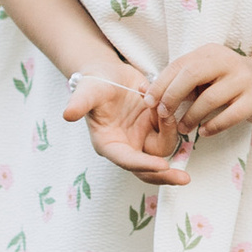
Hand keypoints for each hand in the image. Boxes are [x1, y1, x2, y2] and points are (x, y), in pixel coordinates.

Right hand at [63, 65, 195, 181]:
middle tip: (184, 179)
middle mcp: (126, 146)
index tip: (162, 166)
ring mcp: (142, 137)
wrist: (109, 71)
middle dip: (165, 175)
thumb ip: (79, 104)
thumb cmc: (94, 83)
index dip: (144, 165)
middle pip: (148, 169)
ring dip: (170, 133)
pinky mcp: (154, 127)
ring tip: (165, 109)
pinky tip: (169, 105)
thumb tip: (67, 114)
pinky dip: (173, 122)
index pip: (127, 160)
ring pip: (163, 150)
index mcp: (108, 144)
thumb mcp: (86, 91)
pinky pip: (170, 132)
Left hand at [134, 43, 251, 151]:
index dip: (161, 84)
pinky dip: (213, 126)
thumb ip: (183, 81)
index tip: (148, 102)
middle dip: (172, 96)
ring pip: (209, 99)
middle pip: (192, 75)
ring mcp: (243, 79)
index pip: (180, 65)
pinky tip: (204, 132)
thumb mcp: (207, 73)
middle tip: (163, 115)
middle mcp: (227, 62)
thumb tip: (149, 94)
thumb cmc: (229, 80)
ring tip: (184, 128)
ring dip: (191, 117)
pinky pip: (229, 116)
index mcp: (210, 52)